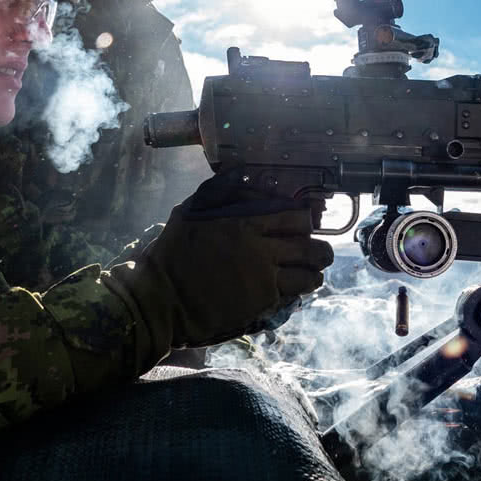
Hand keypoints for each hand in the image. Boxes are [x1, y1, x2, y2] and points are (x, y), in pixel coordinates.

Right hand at [102, 172, 333, 352]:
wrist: (160, 299)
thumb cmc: (172, 252)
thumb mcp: (191, 210)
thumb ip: (221, 191)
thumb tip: (243, 173)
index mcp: (246, 224)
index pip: (295, 218)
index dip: (304, 220)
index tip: (302, 224)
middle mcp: (261, 251)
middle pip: (311, 248)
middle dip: (320, 249)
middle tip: (318, 251)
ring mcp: (263, 281)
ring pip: (309, 276)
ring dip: (314, 273)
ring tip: (310, 273)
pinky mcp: (260, 306)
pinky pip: (292, 297)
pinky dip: (297, 292)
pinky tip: (291, 290)